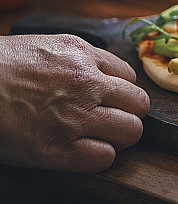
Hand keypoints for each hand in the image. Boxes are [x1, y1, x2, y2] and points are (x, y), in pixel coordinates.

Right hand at [0, 34, 149, 172]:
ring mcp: (73, 118)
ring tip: (104, 137)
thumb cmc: (1, 65)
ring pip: (129, 131)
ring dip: (120, 137)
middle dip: (130, 114)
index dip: (122, 91)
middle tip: (117, 120)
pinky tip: (86, 152)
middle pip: (138, 104)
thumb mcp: (47, 45)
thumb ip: (79, 57)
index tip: (114, 99)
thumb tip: (101, 71)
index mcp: (82, 54)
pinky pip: (102, 158)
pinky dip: (100, 158)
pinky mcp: (55, 151)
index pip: (129, 76)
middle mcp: (85, 84)